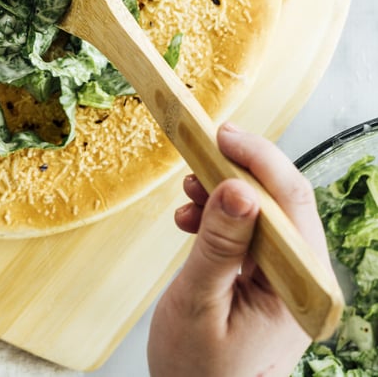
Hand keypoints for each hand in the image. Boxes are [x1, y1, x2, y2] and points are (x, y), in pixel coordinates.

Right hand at [147, 122, 329, 376]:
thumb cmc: (199, 370)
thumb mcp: (201, 302)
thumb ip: (221, 245)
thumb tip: (239, 188)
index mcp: (300, 287)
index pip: (291, 203)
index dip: (259, 160)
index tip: (221, 134)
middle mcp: (301, 278)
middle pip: (281, 200)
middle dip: (239, 168)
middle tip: (201, 146)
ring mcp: (283, 277)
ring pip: (262, 210)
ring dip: (223, 189)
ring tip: (187, 191)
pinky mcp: (262, 277)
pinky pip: (245, 229)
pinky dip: (216, 213)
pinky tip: (190, 217)